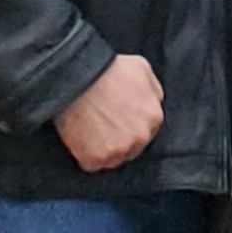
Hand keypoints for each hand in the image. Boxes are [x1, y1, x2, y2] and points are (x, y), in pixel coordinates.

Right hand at [55, 51, 163, 170]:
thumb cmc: (108, 71)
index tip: (119, 119)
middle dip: (121, 139)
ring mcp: (117, 152)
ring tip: (91, 131)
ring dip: (105, 150)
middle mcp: (140, 139)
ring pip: (114, 159)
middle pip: (133, 148)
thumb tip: (154, 102)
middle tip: (104, 124)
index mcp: (154, 117)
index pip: (148, 130)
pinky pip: (92, 164)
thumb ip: (154, 90)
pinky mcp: (95, 160)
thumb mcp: (142, 68)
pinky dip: (87, 155)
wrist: (77, 79)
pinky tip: (82, 139)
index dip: (132, 125)